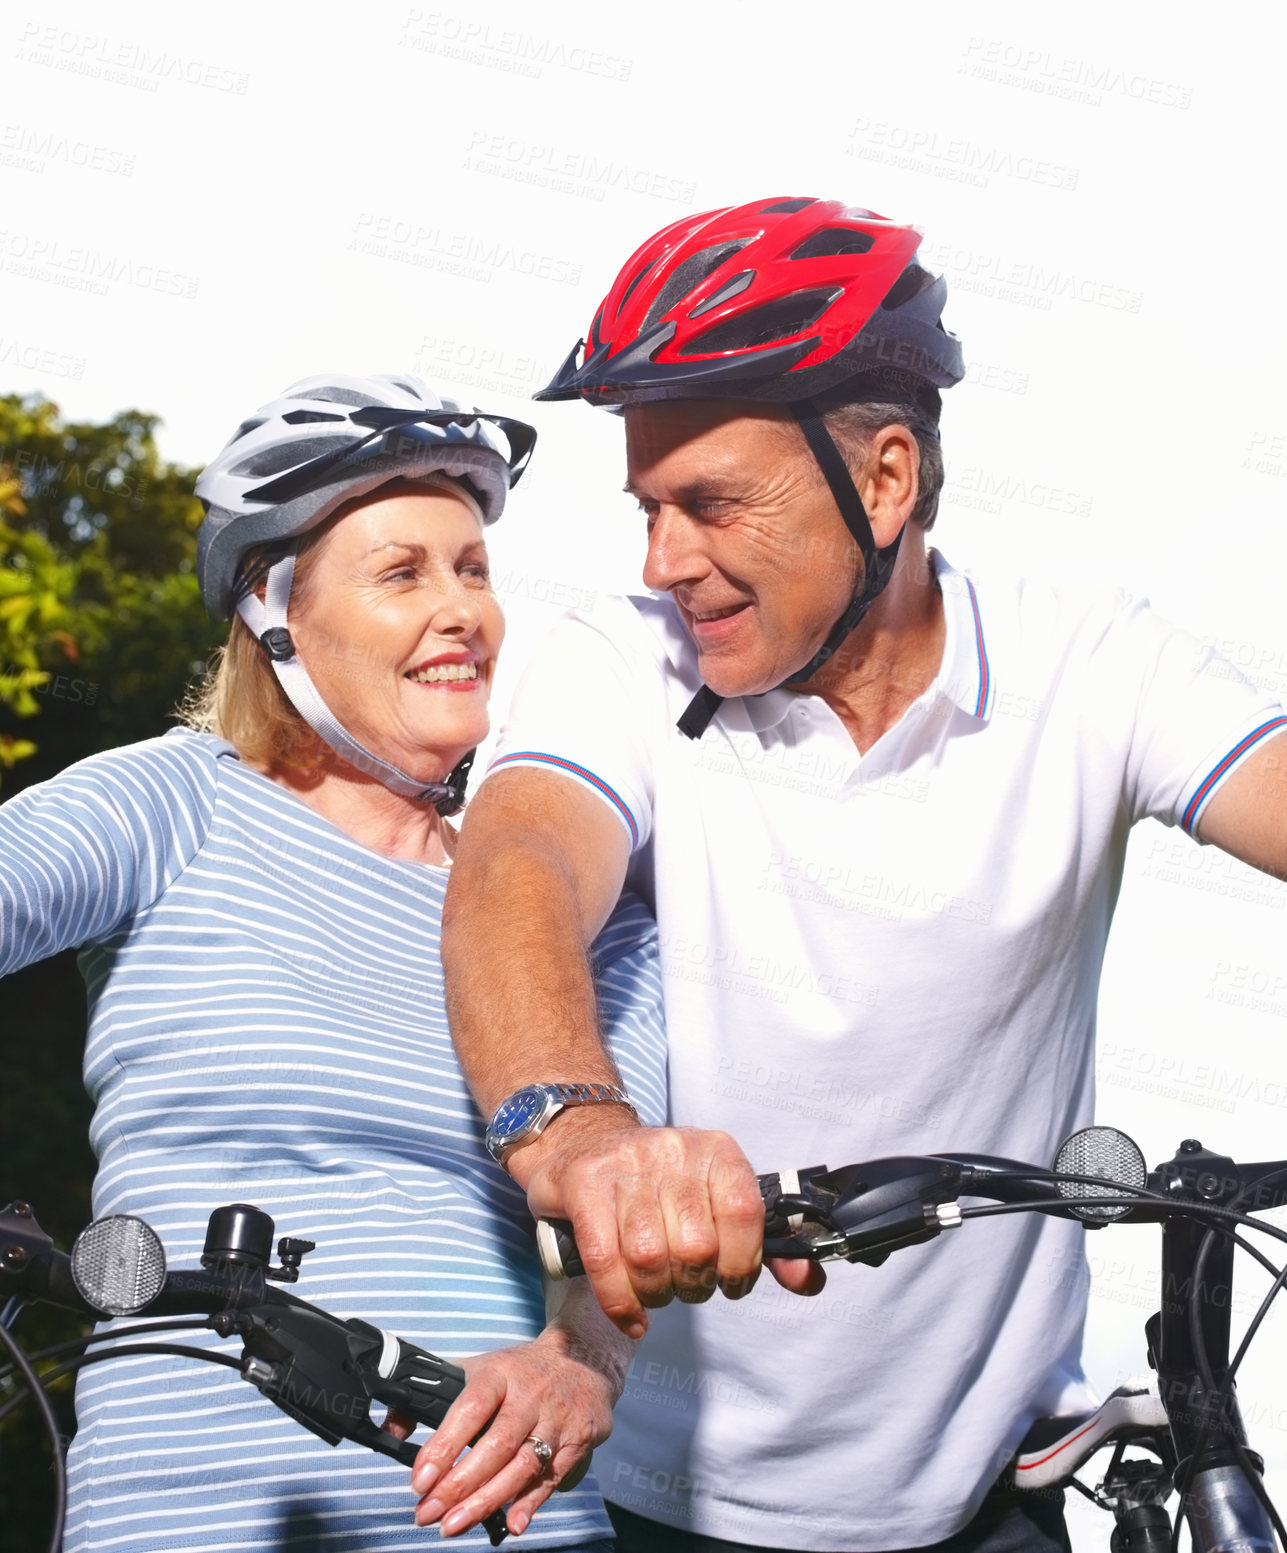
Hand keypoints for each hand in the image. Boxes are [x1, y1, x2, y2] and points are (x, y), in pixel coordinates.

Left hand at [408, 1316, 624, 1537]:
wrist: (582, 1358)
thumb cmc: (518, 1372)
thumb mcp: (477, 1369)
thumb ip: (432, 1397)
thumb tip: (393, 1429)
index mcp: (499, 1373)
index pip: (470, 1408)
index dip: (445, 1445)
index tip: (419, 1479)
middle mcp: (530, 1395)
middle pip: (496, 1444)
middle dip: (459, 1484)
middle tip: (428, 1513)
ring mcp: (556, 1418)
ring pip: (523, 1465)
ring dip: (487, 1500)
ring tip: (454, 1525)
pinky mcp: (578, 1441)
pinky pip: (552, 1477)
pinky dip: (532, 1503)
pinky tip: (512, 1524)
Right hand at [518, 1111, 786, 1336]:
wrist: (585, 1141)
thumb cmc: (659, 1184)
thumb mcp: (716, 1196)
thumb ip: (765, 1241)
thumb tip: (808, 1281)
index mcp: (716, 1150)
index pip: (745, 1212)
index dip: (743, 1263)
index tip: (732, 1284)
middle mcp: (673, 1149)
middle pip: (696, 1246)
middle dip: (694, 1286)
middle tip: (686, 1287)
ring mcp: (625, 1165)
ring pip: (649, 1257)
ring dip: (656, 1295)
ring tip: (657, 1293)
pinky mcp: (584, 1185)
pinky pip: (605, 1260)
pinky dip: (620, 1302)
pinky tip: (631, 1317)